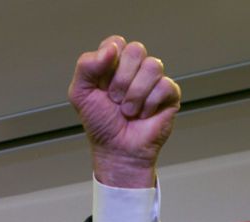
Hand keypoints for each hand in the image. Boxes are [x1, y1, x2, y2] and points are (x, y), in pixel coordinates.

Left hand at [69, 35, 180, 187]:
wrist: (117, 151)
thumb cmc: (101, 124)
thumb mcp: (80, 94)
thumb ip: (86, 66)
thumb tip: (111, 49)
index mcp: (114, 63)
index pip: (116, 42)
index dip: (109, 62)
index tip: (102, 85)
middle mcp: (135, 68)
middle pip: (136, 50)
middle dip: (121, 80)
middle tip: (115, 100)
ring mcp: (153, 80)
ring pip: (152, 66)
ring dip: (135, 94)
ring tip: (128, 111)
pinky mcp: (170, 94)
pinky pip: (165, 85)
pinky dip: (149, 105)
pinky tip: (144, 115)